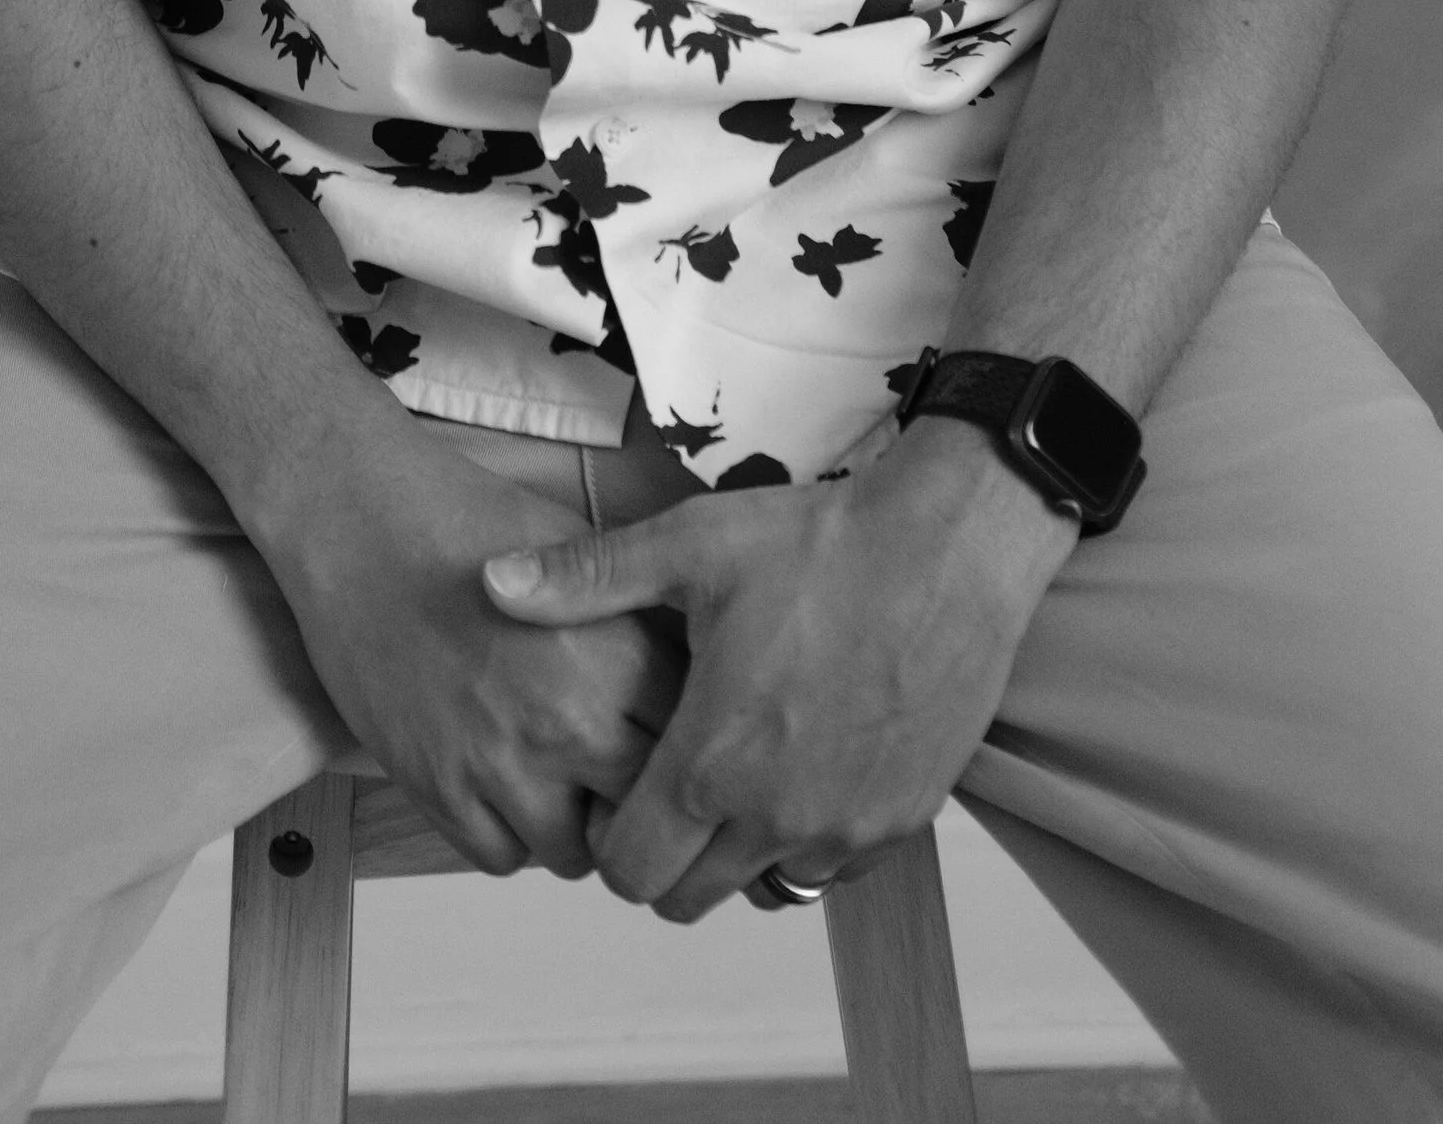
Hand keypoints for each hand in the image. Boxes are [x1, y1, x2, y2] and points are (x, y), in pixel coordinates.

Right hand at [267, 421, 685, 878]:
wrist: (359, 524)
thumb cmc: (468, 521)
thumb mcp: (580, 551)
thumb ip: (637, 618)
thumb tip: (692, 668)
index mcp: (616, 656)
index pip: (691, 739)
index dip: (685, 741)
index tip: (669, 734)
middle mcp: (567, 720)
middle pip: (642, 809)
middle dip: (637, 796)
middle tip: (619, 773)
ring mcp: (499, 763)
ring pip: (573, 854)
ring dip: (573, 825)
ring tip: (558, 781)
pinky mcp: (438, 788)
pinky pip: (500, 858)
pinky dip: (509, 835)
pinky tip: (503, 786)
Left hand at [481, 417, 1074, 918]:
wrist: (951, 548)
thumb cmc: (820, 544)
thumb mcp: (692, 546)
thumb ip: (585, 579)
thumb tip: (492, 586)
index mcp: (712, 762)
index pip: (628, 871)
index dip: (609, 836)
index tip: (617, 783)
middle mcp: (777, 817)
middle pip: (684, 898)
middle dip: (663, 854)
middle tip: (669, 777)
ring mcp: (844, 829)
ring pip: (758, 888)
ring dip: (735, 850)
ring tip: (737, 762)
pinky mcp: (900, 822)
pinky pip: (827, 868)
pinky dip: (803, 837)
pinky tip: (800, 761)